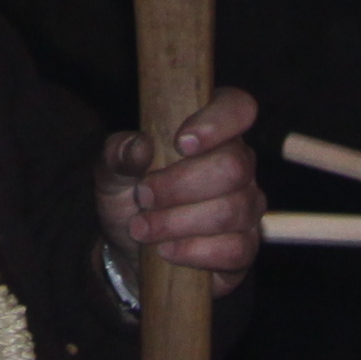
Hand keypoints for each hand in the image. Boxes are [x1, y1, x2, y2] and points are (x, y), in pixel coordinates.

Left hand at [96, 84, 262, 301]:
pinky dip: (194, 252)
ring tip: (143, 229)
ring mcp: (248, 205)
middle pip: (233, 166)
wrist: (132, 247)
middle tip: (142, 197)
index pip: (238, 107)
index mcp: (213, 129)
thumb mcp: (112, 169)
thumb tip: (140, 147)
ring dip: (179, 222)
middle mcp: (240, 163)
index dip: (218, 121)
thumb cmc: (131, 194)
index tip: (181, 143)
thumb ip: (120, 153)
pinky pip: (236, 249)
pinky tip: (167, 251)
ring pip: (232, 210)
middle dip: (180, 185)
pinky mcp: (245, 246)